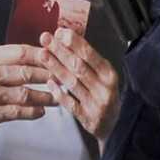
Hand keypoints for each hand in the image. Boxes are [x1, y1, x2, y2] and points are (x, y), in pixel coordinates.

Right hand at [0, 43, 55, 133]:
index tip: (61, 58)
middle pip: (26, 73)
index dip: (44, 55)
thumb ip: (18, 57)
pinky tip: (43, 110)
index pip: (22, 53)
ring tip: (58, 95)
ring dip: (46, 96)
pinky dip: (34, 111)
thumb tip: (52, 49)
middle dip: (49, 76)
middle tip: (65, 78)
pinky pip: (19, 112)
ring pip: (25, 94)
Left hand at [41, 28, 121, 142]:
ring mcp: (96, 103)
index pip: (91, 55)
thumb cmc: (107, 97)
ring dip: (56, 67)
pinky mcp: (87, 118)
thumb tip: (70, 41)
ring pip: (73, 83)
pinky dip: (59, 92)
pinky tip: (49, 82)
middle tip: (45, 39)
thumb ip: (91, 63)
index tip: (61, 32)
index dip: (75, 43)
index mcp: (110, 75)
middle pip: (79, 66)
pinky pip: (70, 103)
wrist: (117, 126)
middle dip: (61, 51)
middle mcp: (105, 88)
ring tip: (42, 54)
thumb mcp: (106, 78)